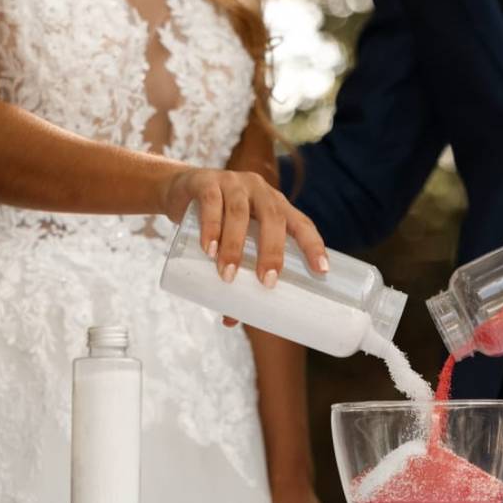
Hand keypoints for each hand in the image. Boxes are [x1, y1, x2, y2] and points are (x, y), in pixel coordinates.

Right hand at [159, 168, 328, 284]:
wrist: (180, 191)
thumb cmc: (218, 223)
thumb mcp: (232, 243)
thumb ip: (235, 276)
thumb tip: (231, 321)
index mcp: (277, 206)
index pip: (302, 224)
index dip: (314, 246)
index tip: (322, 272)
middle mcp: (261, 191)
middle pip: (273, 218)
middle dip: (273, 251)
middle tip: (267, 282)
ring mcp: (234, 183)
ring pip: (240, 213)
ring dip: (235, 245)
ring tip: (227, 274)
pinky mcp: (206, 182)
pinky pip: (212, 202)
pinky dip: (211, 226)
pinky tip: (208, 247)